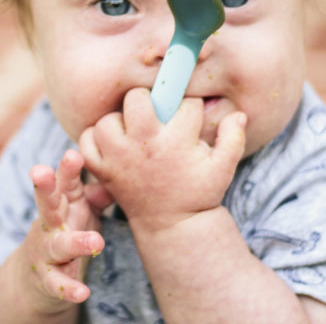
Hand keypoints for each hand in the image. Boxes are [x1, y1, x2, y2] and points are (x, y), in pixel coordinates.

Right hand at [21, 149, 112, 312]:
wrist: (36, 277)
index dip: (67, 168)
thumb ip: (98, 196)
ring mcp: (45, 250)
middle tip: (40, 171)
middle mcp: (50, 223)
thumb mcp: (84, 210)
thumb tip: (113, 183)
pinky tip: (83, 292)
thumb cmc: (67, 230)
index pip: (64, 181)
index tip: (73, 154)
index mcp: (62, 203)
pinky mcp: (47, 279)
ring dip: (75, 243)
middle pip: (46, 203)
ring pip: (58, 244)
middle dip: (44, 187)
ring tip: (96, 242)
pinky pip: (57, 283)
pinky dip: (69, 288)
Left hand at [79, 88, 245, 232]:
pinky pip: (86, 141)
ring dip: (120, 120)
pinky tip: (113, 142)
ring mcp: (119, 158)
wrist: (172, 227)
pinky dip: (95, 139)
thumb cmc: (199, 193)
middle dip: (150, 100)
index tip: (190, 120)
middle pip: (137, 98)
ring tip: (135, 131)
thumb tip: (239, 114)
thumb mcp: (223, 169)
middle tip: (157, 114)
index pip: (184, 104)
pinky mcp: (103, 170)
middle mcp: (144, 146)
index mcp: (175, 142)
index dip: (190, 107)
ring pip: (108, 119)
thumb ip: (233, 138)